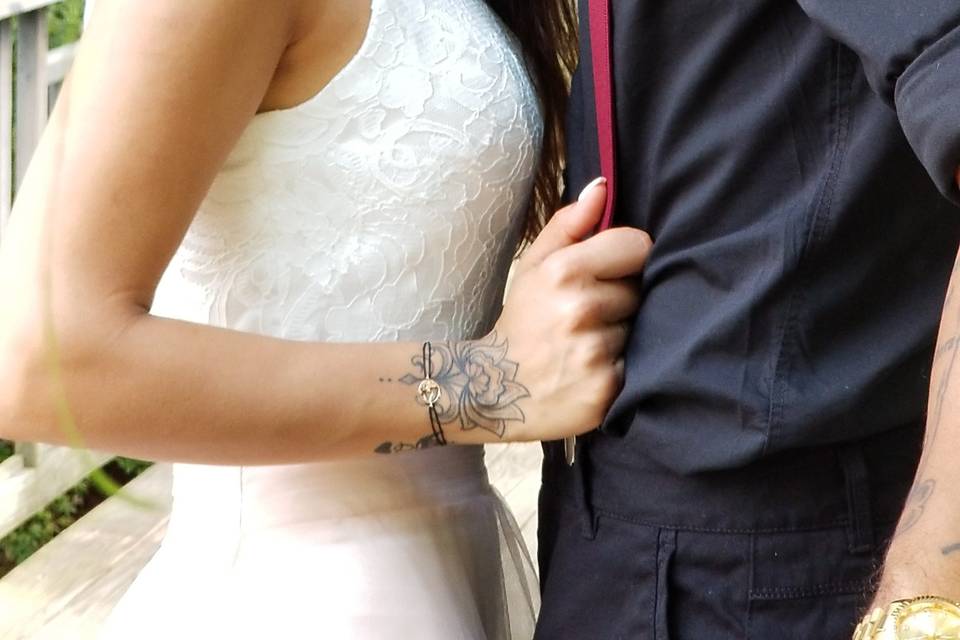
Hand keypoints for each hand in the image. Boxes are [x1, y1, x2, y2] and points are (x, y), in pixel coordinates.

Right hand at [492, 177, 651, 441]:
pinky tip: (596, 369)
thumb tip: (602, 187)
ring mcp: (595, 351)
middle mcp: (581, 309)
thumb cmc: (521, 322)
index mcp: (564, 271)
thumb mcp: (533, 267)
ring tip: (592, 344)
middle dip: (623, 299)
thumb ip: (568, 224)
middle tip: (591, 316)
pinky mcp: (607, 389)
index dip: (627, 259)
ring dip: (624, 334)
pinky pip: (639, 365)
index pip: (638, 246)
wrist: (493, 390)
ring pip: (642, 328)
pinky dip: (622, 367)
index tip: (609, 274)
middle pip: (641, 289)